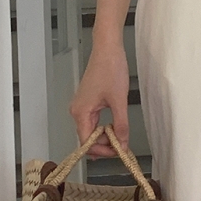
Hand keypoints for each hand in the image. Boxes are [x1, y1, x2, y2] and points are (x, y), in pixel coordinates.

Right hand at [69, 35, 130, 158]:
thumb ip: (121, 126)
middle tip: (122, 144)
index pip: (87, 143)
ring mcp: (81, 107)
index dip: (102, 151)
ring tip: (121, 133)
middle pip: (88, 139)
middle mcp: (77, 111)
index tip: (118, 151)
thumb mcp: (119, 101)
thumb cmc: (110, 69)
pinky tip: (115, 125)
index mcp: (81, 112)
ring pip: (91, 131)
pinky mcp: (87, 103)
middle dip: (105, 145)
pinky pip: (93, 122)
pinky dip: (104, 128)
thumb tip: (123, 145)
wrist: (107, 49)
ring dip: (105, 136)